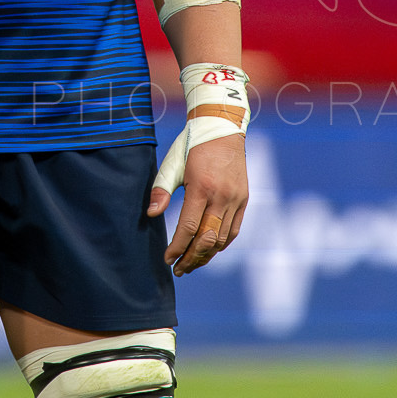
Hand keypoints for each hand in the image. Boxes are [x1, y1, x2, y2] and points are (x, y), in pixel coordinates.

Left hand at [148, 132, 248, 276]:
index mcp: (201, 187)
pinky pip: (234, 230)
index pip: (189, 228)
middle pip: (207, 239)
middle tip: (178, 269)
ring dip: (206, 255)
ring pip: (222, 238)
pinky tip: (209, 250)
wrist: (222, 128)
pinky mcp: (244, 200)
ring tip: (191, 263)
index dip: (177, 248)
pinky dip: (221, 244)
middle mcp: (221, 196)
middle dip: (191, 258)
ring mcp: (235, 199)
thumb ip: (161, 190)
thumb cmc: (191, 146)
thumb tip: (152, 214)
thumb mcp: (172, 164)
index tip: (167, 259)